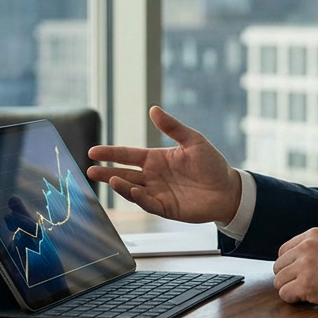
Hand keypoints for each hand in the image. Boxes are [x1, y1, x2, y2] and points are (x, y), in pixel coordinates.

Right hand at [86, 106, 239, 223]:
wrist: (228, 189)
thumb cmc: (211, 163)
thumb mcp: (193, 140)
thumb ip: (172, 127)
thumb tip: (154, 109)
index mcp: (156, 159)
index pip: (128, 155)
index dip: (111, 154)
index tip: (93, 152)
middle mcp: (153, 176)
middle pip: (124, 174)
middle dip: (106, 172)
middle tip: (89, 170)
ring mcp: (157, 193)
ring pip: (132, 189)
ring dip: (120, 185)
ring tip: (110, 179)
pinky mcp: (166, 208)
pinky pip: (149, 203)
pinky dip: (139, 198)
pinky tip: (132, 190)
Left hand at [273, 228, 317, 310]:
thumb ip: (313, 247)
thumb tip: (292, 260)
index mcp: (313, 235)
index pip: (284, 251)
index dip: (290, 266)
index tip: (301, 274)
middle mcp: (306, 247)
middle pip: (278, 266)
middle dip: (288, 278)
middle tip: (305, 285)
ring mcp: (305, 265)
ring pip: (279, 281)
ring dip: (290, 289)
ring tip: (308, 292)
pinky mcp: (306, 285)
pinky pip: (284, 294)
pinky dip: (293, 299)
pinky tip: (307, 298)